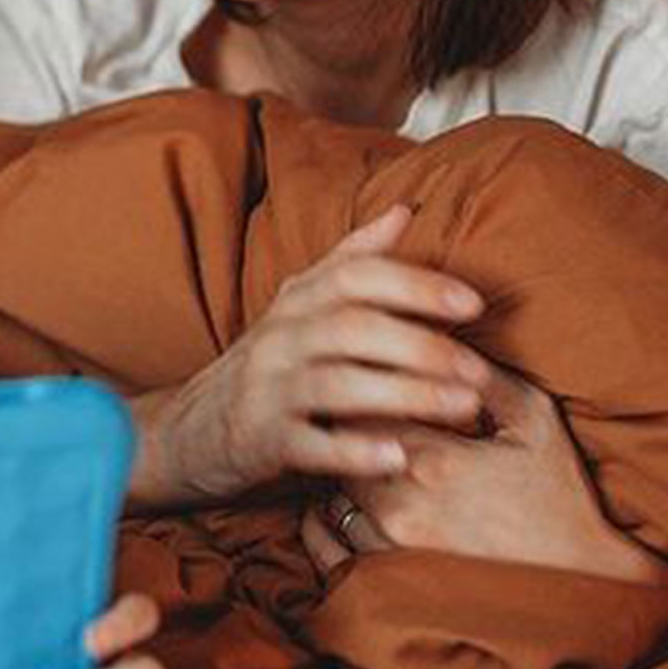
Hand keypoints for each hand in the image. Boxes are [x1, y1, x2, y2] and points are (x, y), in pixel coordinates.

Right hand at [133, 205, 491, 504]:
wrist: (188, 428)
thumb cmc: (266, 364)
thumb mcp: (299, 305)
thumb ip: (352, 260)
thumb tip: (405, 210)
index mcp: (296, 301)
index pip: (355, 276)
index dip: (415, 285)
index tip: (471, 304)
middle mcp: (279, 338)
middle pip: (353, 328)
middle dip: (423, 346)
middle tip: (479, 369)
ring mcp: (267, 390)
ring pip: (338, 385)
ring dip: (406, 394)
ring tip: (462, 407)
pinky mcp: (260, 441)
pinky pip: (309, 445)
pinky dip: (354, 452)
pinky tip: (399, 458)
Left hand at [302, 363, 667, 585]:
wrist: (579, 581)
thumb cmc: (559, 495)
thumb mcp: (534, 421)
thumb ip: (483, 376)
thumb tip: (444, 334)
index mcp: (434, 458)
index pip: (363, 402)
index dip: (365, 386)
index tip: (375, 378)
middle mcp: (400, 503)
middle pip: (337, 446)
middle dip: (346, 425)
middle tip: (358, 412)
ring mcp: (389, 547)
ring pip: (328, 491)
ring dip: (338, 471)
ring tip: (358, 457)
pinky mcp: (385, 582)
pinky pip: (326, 545)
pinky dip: (324, 520)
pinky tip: (341, 503)